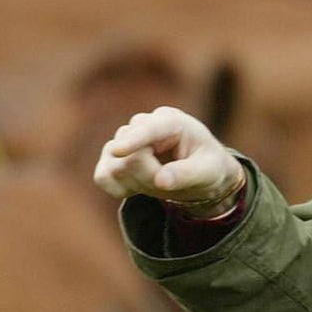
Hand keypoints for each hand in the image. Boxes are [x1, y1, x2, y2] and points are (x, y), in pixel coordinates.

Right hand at [93, 105, 243, 215]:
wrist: (198, 171)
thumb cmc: (207, 165)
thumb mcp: (209, 171)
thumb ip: (187, 174)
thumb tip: (161, 181)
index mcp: (172, 121)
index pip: (149, 128)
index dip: (134, 140)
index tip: (118, 150)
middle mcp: (144, 124)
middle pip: (131, 156)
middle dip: (150, 178)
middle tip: (172, 182)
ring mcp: (123, 138)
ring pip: (115, 168)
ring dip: (138, 185)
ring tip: (160, 181)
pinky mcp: (111, 156)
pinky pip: (102, 178)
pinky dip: (119, 190)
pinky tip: (140, 186)